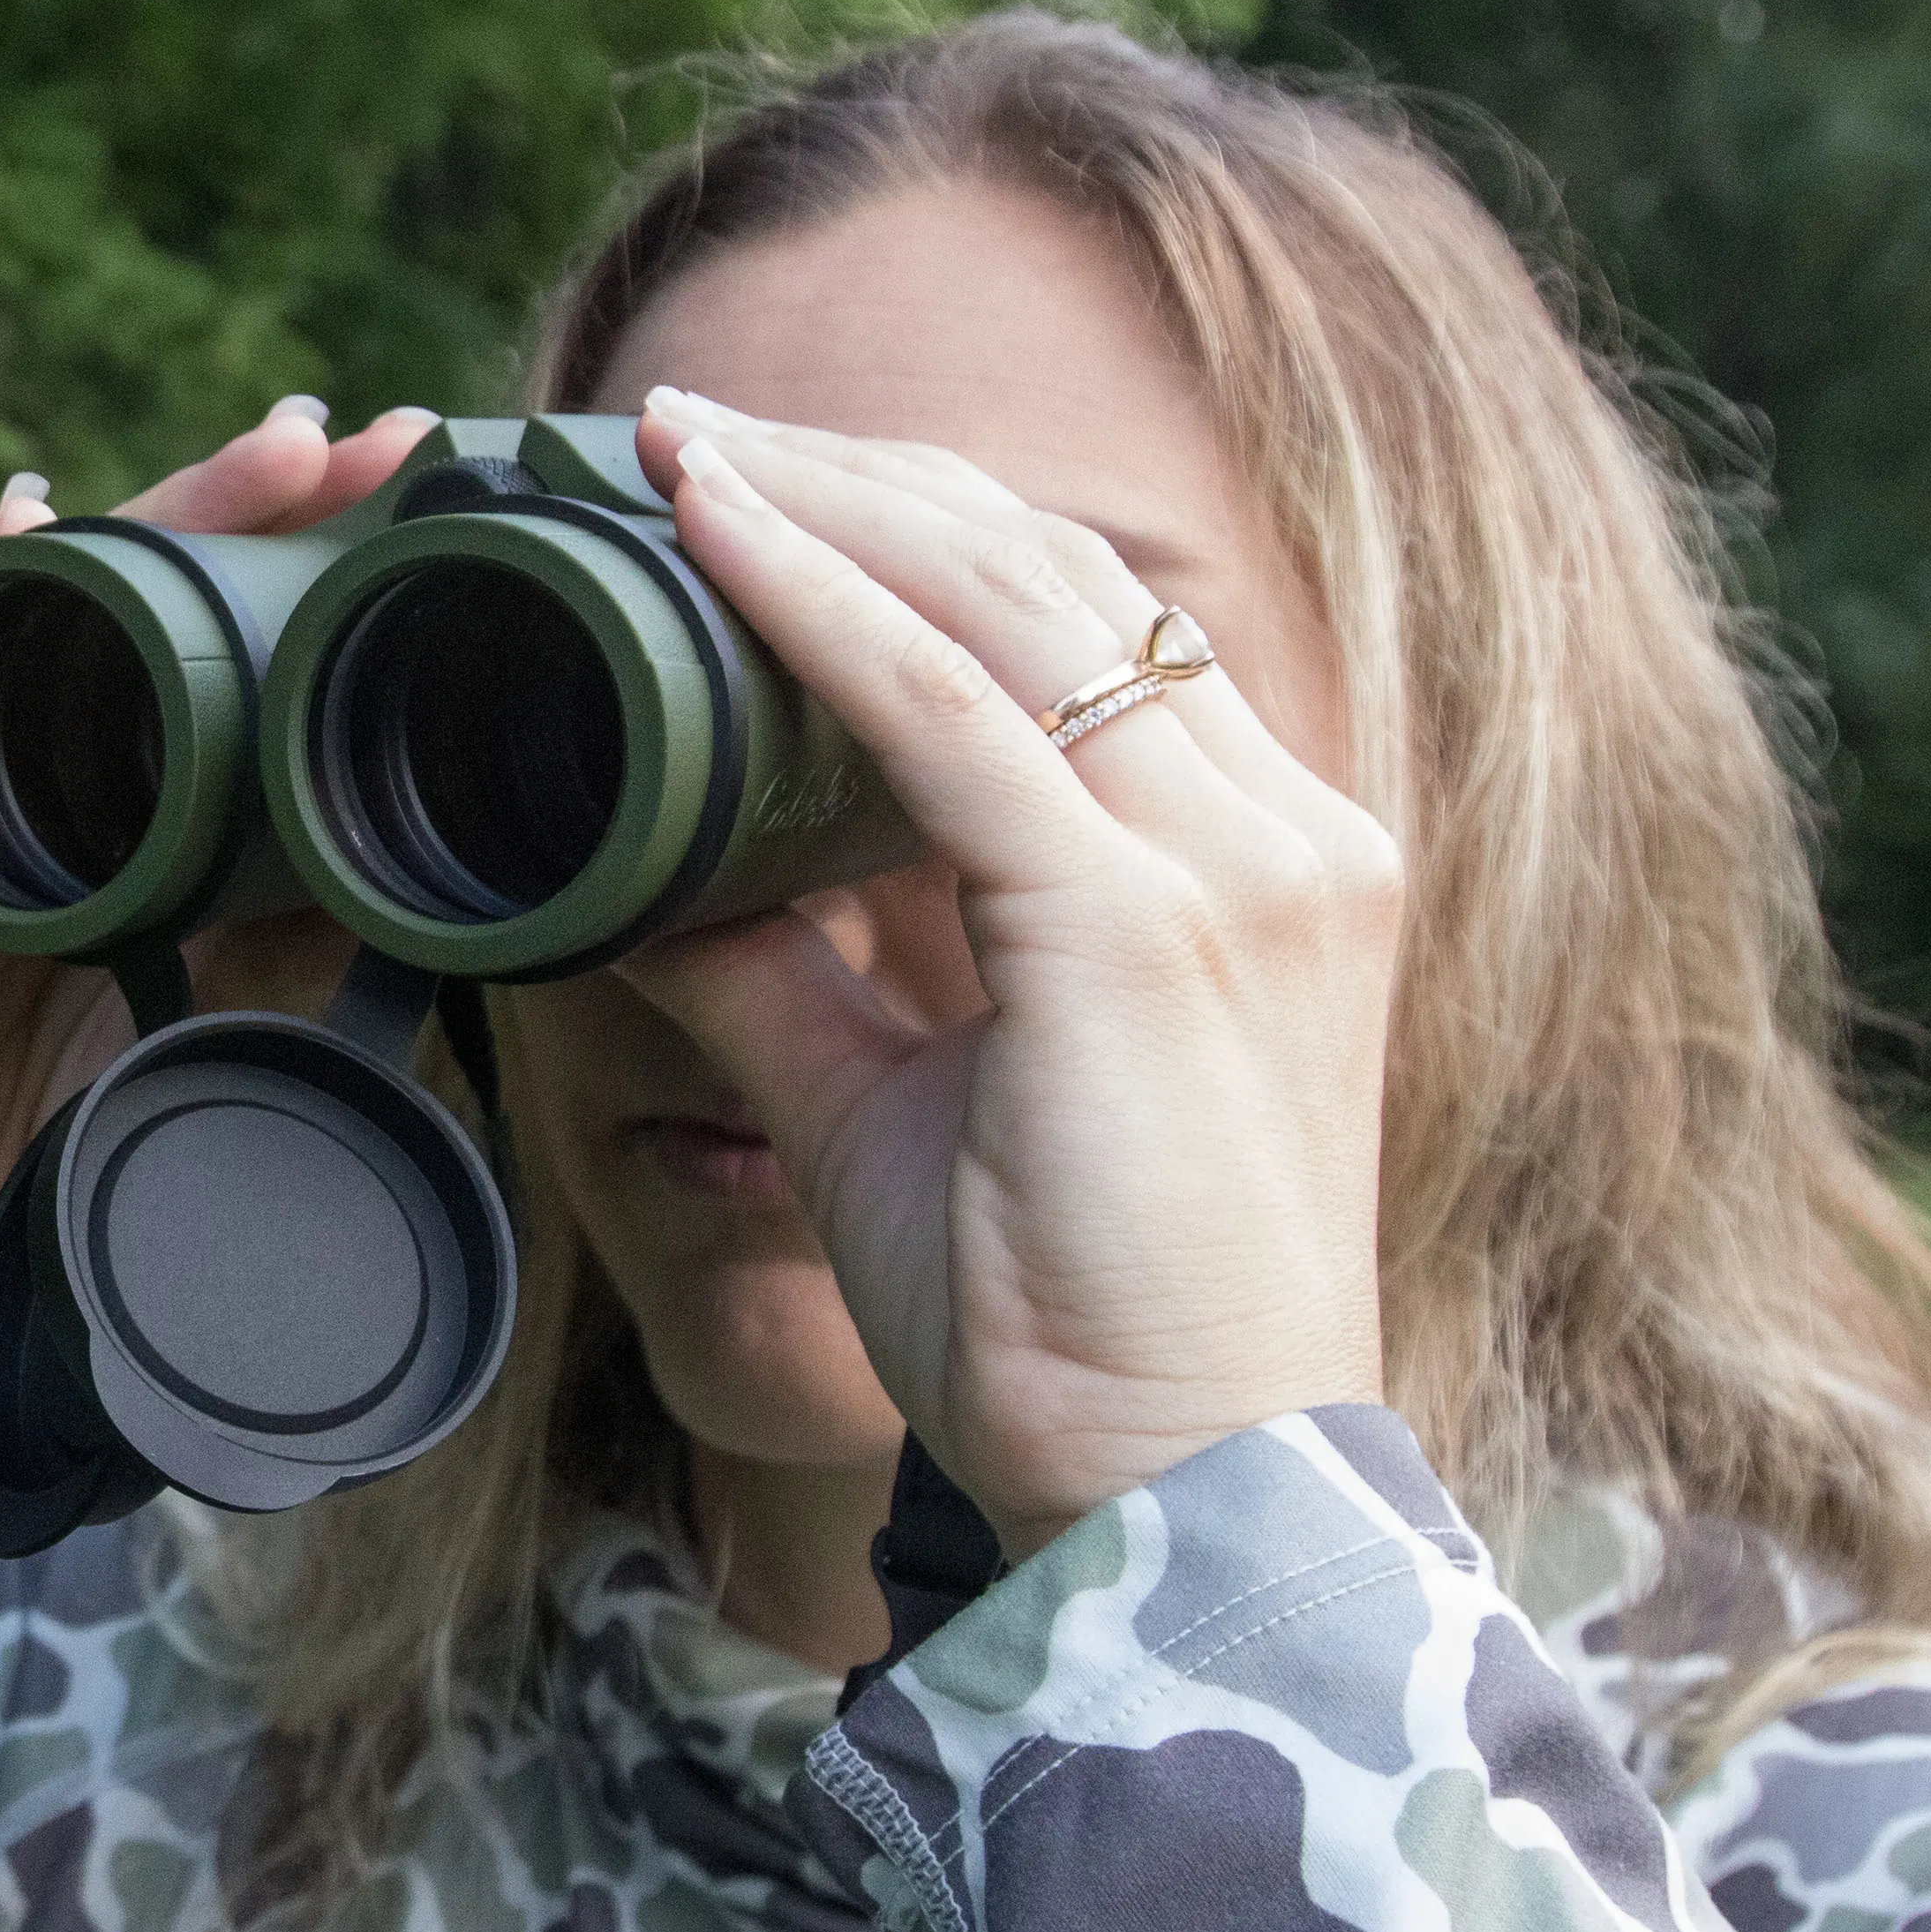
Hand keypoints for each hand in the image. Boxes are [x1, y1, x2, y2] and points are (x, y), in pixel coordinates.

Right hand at [0, 396, 442, 1544]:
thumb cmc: (89, 1230)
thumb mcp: (275, 1104)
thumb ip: (375, 1017)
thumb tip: (564, 946)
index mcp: (217, 880)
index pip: (312, 707)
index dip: (394, 622)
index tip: (508, 538)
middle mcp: (114, 825)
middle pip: (207, 630)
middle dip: (300, 525)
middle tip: (411, 446)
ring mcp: (7, 834)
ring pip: (94, 638)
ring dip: (180, 527)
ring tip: (283, 448)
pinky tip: (27, 520)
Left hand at [615, 391, 1399, 1552]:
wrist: (1181, 1504)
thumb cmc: (1068, 1332)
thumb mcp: (901, 1112)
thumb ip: (794, 982)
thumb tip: (646, 895)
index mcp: (1260, 862)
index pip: (1084, 626)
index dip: (913, 528)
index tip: (751, 479)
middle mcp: (1283, 834)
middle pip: (1051, 574)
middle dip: (858, 477)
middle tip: (683, 427)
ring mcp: (1237, 870)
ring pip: (1003, 602)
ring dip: (823, 503)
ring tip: (673, 445)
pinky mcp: (1150, 928)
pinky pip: (947, 713)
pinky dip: (815, 606)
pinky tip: (711, 540)